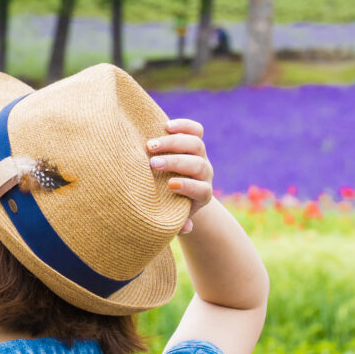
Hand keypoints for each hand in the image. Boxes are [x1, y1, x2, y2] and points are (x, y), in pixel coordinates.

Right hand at [146, 118, 213, 232]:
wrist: (181, 192)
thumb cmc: (171, 207)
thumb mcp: (174, 217)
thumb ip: (178, 224)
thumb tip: (186, 228)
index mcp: (202, 194)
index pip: (202, 189)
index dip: (188, 187)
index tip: (170, 186)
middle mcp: (204, 173)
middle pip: (197, 164)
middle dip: (175, 163)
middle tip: (152, 163)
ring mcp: (201, 156)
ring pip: (196, 144)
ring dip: (173, 143)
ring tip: (150, 144)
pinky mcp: (195, 141)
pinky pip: (196, 130)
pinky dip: (183, 126)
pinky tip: (165, 126)